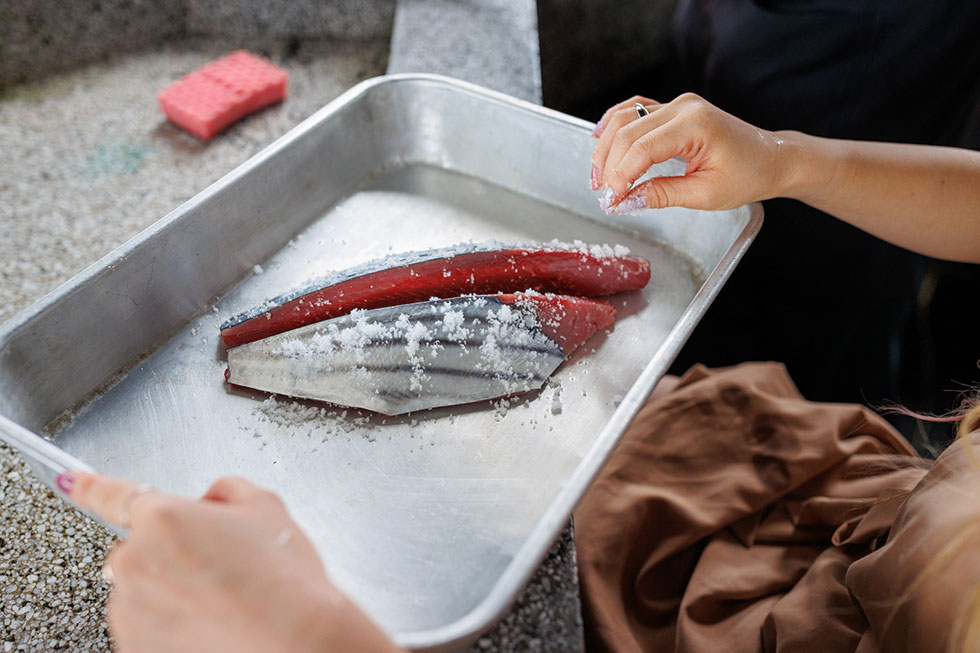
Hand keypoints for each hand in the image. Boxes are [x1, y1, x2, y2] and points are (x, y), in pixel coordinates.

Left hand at [63, 472, 400, 652]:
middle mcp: (137, 561)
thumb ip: (226, 491)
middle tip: (214, 565)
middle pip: (136, 548)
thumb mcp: (266, 507)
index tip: (72, 481)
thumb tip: (210, 501)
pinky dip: (170, 624)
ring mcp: (132, 609)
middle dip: (165, 553)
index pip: (113, 494)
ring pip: (140, 590)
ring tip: (221, 600)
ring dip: (167, 591)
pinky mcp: (136, 646)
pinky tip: (211, 623)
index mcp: (164, 517)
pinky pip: (145, 626)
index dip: (89, 486)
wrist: (295, 641)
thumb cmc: (283, 580)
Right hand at [591, 93, 783, 211]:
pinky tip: (600, 139)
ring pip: (625, 118)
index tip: (611, 200)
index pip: (643, 149)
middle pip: (628, 131)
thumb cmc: (747, 175)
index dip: (621, 176)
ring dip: (606, 147)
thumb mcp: (705, 195)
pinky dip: (615, 125)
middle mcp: (683, 107)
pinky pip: (635, 110)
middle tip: (604, 195)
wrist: (770, 158)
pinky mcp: (673, 109)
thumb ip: (662, 195)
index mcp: (695, 125)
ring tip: (598, 177)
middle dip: (609, 165)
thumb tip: (626, 201)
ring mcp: (677, 104)